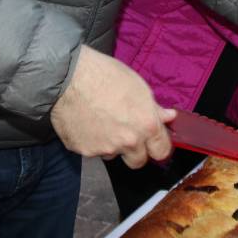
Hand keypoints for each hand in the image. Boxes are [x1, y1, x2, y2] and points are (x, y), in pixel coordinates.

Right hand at [52, 45, 174, 167]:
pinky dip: (89, 140)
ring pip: (112, 154)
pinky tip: (84, 121)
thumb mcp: (138, 86)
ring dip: (110, 144)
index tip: (153, 141)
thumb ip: (154, 108)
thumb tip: (168, 117)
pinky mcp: (83, 151)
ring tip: (100, 120)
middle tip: (125, 133)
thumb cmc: (105, 75)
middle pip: (138, 161)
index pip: (162, 151)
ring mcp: (104, 149)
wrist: (69, 76)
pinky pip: (90, 150)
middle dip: (135, 151)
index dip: (158, 146)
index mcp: (146, 126)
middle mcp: (128, 142)